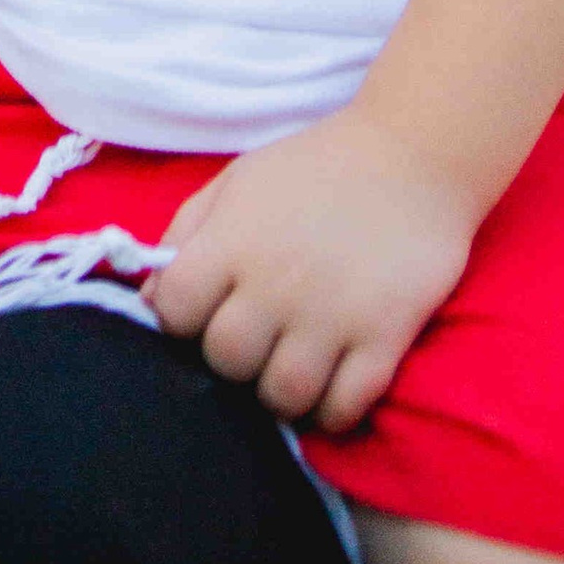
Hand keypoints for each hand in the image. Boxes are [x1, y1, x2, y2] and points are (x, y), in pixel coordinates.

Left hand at [152, 108, 476, 431]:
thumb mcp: (238, 181)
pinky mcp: (385, 337)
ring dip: (281, 392)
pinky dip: (333, 411)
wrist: (413, 153)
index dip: (180, 319)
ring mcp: (332, 315)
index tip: (203, 313)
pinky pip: (346, 407)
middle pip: (227, 360)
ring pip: (284, 396)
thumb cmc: (317, 165)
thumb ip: (186, 232)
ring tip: (290, 368)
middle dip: (232, 359)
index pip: (174, 311)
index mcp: (233, 240)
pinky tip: (332, 386)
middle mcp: (275, 283)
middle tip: (255, 342)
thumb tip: (150, 299)